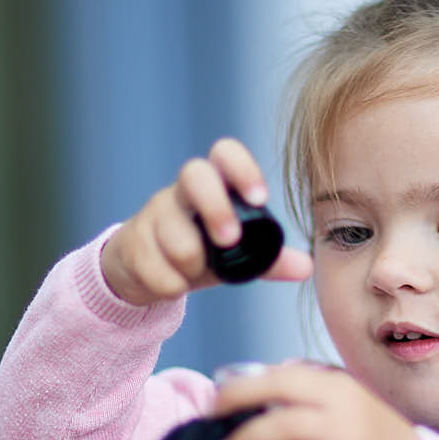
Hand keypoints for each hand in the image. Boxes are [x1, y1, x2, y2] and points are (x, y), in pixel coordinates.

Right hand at [99, 138, 311, 306]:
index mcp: (212, 186)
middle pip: (194, 174)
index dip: (242, 169)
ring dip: (192, 264)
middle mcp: (181, 192)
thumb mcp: (234, 256)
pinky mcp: (131, 244)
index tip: (260, 199)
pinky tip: (173, 284)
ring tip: (193, 271)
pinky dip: (171, 285)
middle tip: (229, 241)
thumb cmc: (197, 252)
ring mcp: (153, 214)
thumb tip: (306, 266)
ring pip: (177, 236)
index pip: (224, 153)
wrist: (142, 270)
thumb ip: (268, 260)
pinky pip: (157, 270)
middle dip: (215, 209)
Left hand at [213, 365, 419, 439]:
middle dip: (235, 399)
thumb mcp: (350, 407)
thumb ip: (315, 393)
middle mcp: (340, 399)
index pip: (280, 373)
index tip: (215, 402)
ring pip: (282, 425)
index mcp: (336, 383)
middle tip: (209, 420)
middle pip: (276, 387)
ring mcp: (345, 430)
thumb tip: (269, 382)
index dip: (242, 385)